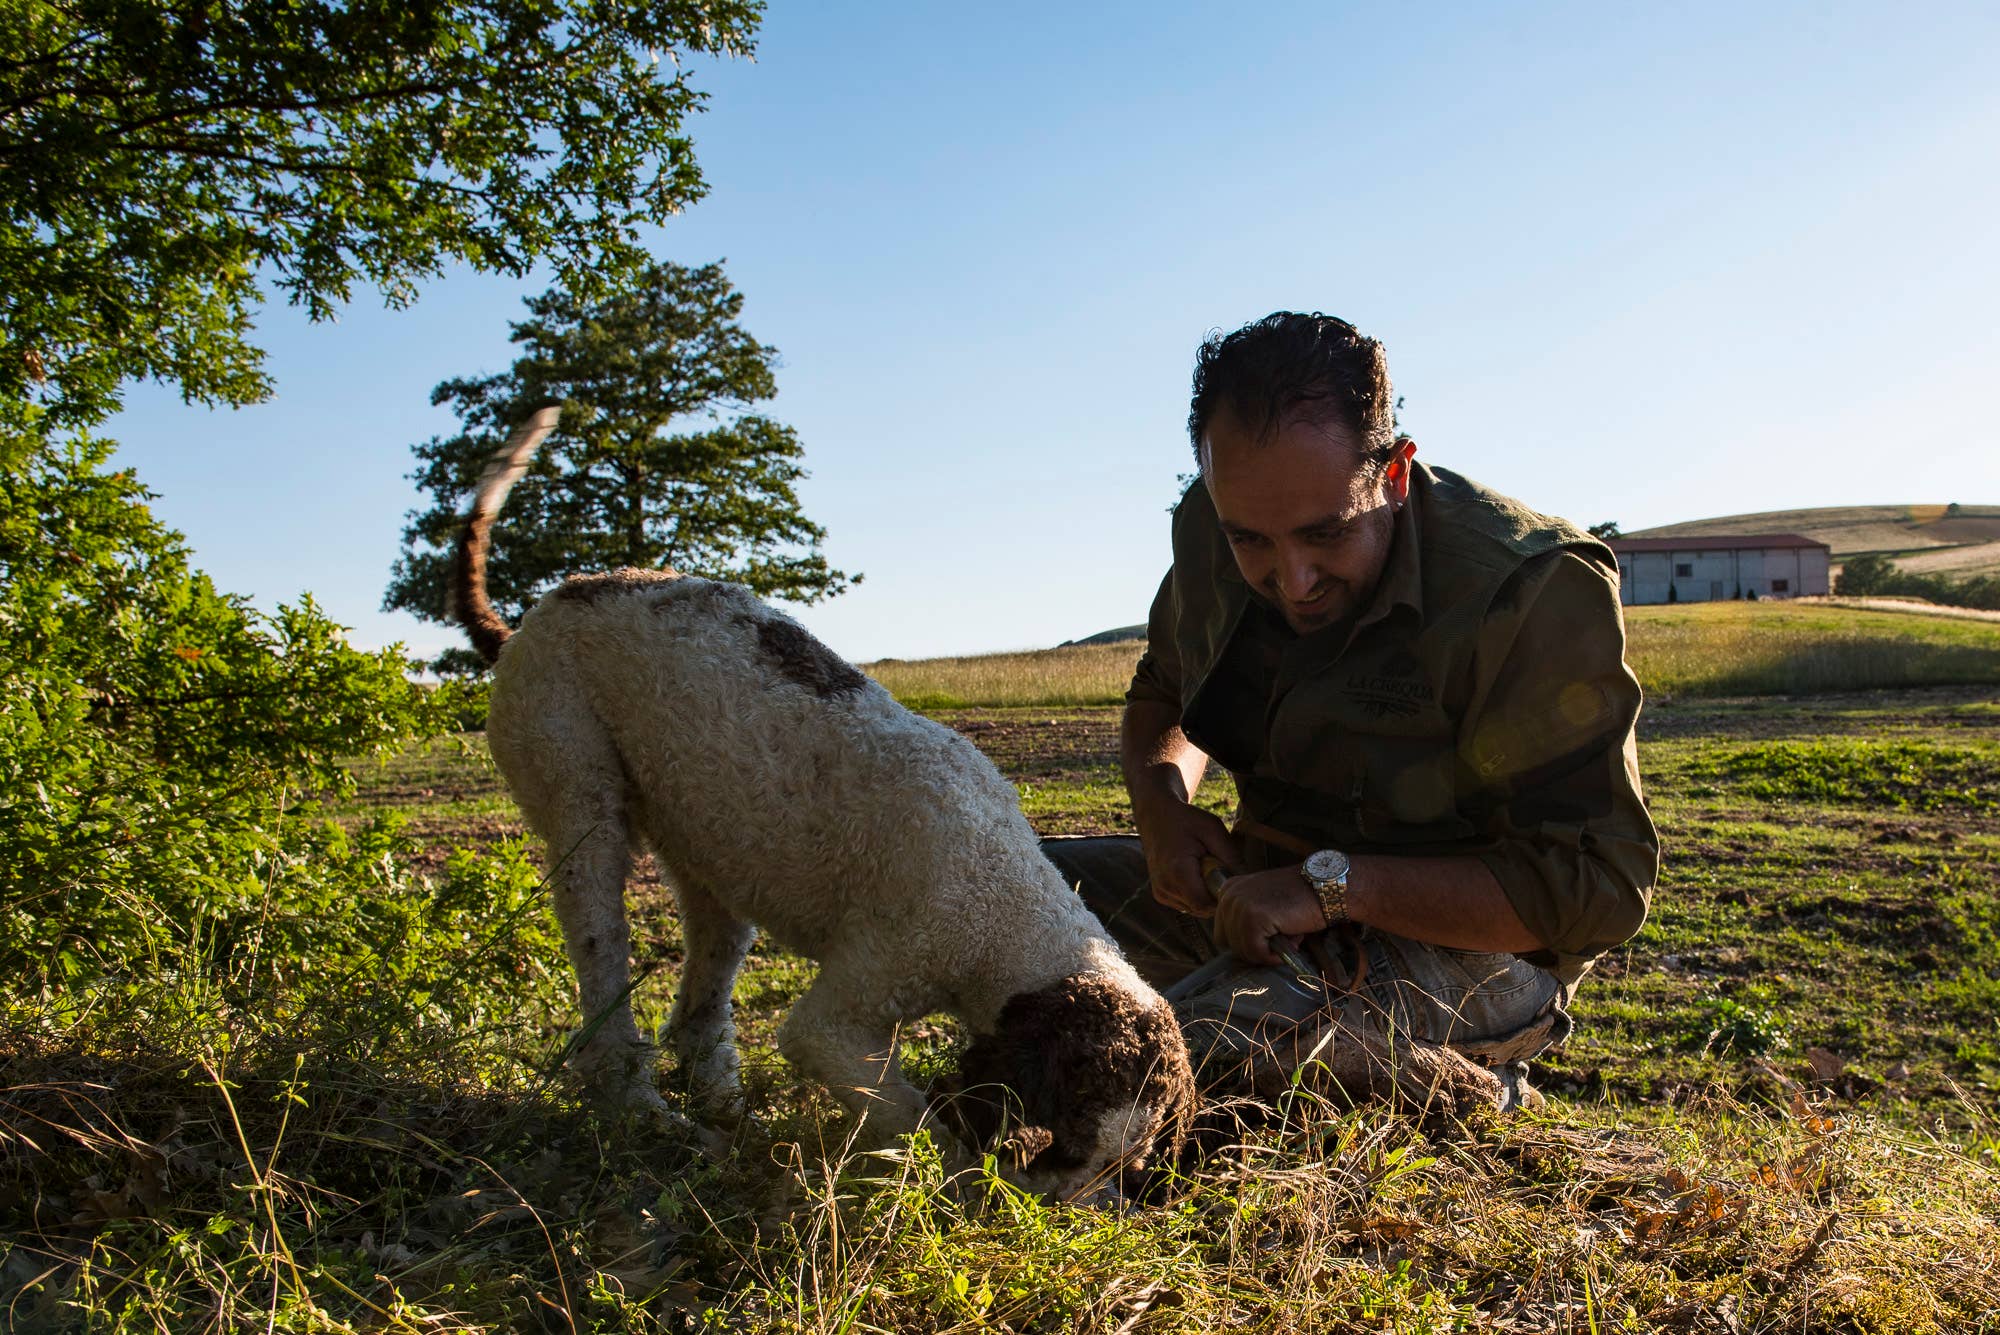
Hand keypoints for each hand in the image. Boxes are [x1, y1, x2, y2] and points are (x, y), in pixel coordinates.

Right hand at [1133, 797, 1238, 918]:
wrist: (1155, 817)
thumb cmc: (1186, 820)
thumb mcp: (1213, 829)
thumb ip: (1231, 856)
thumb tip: (1247, 881)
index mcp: (1178, 871)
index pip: (1206, 904)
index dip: (1222, 897)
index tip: (1229, 878)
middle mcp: (1165, 887)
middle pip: (1203, 909)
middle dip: (1216, 895)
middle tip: (1217, 869)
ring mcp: (1161, 893)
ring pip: (1196, 909)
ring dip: (1206, 895)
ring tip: (1204, 869)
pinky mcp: (1160, 895)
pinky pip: (1187, 904)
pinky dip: (1196, 894)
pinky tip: (1195, 874)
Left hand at [1214, 867, 1328, 964]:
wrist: (1325, 888)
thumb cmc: (1300, 898)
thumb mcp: (1264, 902)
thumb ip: (1247, 919)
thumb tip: (1242, 950)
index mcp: (1229, 890)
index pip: (1223, 933)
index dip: (1246, 943)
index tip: (1268, 940)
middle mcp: (1229, 895)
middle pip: (1229, 944)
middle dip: (1256, 948)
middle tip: (1282, 939)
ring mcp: (1239, 905)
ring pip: (1243, 950)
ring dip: (1267, 952)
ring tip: (1290, 937)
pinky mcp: (1252, 917)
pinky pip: (1256, 952)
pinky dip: (1273, 956)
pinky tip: (1290, 943)